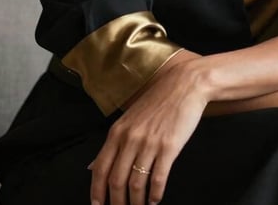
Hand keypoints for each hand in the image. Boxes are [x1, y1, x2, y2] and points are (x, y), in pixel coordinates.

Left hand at [89, 57, 207, 204]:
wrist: (185, 84)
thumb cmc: (158, 101)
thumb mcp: (129, 118)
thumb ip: (113, 143)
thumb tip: (92, 166)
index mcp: (118, 131)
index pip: (100, 169)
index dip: (97, 192)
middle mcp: (130, 138)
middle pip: (116, 181)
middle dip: (117, 203)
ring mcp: (149, 143)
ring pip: (136, 184)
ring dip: (136, 203)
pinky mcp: (169, 147)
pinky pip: (158, 179)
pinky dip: (155, 194)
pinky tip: (155, 200)